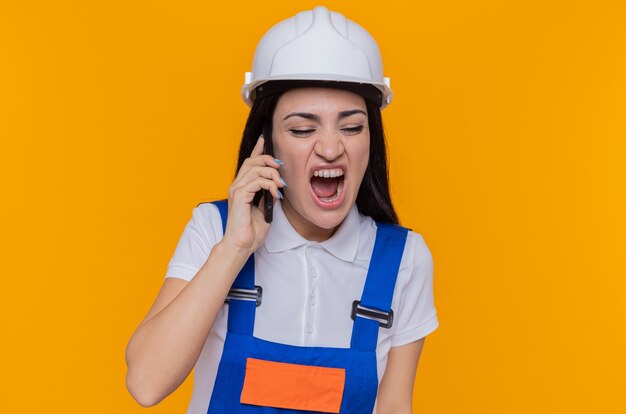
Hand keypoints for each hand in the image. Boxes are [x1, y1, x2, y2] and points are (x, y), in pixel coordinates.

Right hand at [221, 136, 284, 253]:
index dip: (257, 149)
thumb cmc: (251, 231)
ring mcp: (237, 190)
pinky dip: (269, 184)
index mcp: (242, 187)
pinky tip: (276, 193)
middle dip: (269, 160)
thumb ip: (267, 196)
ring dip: (272, 174)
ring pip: (255, 168)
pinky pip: (256, 181)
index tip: (265, 139)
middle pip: (252, 161)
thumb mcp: (264, 210)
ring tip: (280, 185)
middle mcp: (237, 185)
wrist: (241, 246)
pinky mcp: (240, 197)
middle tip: (281, 169)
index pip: (249, 162)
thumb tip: (277, 186)